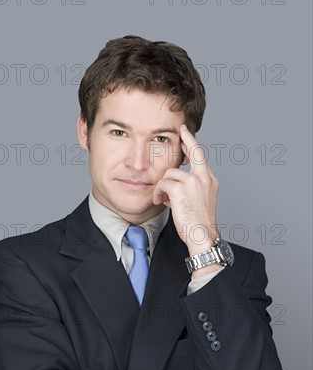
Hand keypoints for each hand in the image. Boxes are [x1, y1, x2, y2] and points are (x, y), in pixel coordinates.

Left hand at [153, 124, 218, 255]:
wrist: (202, 236)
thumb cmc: (199, 223)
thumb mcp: (199, 201)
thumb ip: (190, 187)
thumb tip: (174, 182)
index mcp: (210, 180)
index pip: (201, 156)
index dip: (191, 142)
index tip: (185, 132)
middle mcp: (204, 177)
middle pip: (192, 152)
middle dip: (184, 140)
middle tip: (178, 133)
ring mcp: (193, 182)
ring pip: (170, 173)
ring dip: (163, 186)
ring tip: (164, 199)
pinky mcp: (180, 188)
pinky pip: (163, 184)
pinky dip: (159, 193)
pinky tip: (162, 202)